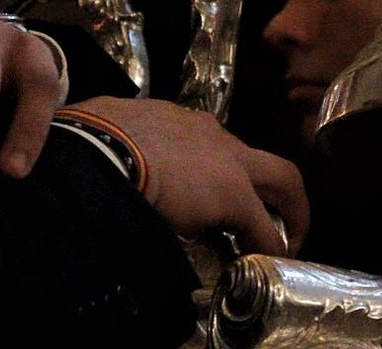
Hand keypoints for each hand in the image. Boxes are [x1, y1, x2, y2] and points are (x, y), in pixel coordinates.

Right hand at [68, 97, 307, 256]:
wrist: (102, 144)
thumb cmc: (97, 136)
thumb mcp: (117, 131)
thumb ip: (129, 145)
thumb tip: (110, 156)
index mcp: (186, 123)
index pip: (218, 148)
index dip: (223, 172)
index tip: (215, 195)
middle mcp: (215, 136)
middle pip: (267, 161)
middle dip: (282, 191)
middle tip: (281, 220)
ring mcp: (229, 161)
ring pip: (279, 180)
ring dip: (285, 212)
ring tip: (282, 241)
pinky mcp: (233, 193)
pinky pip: (263, 225)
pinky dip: (271, 242)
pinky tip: (270, 257)